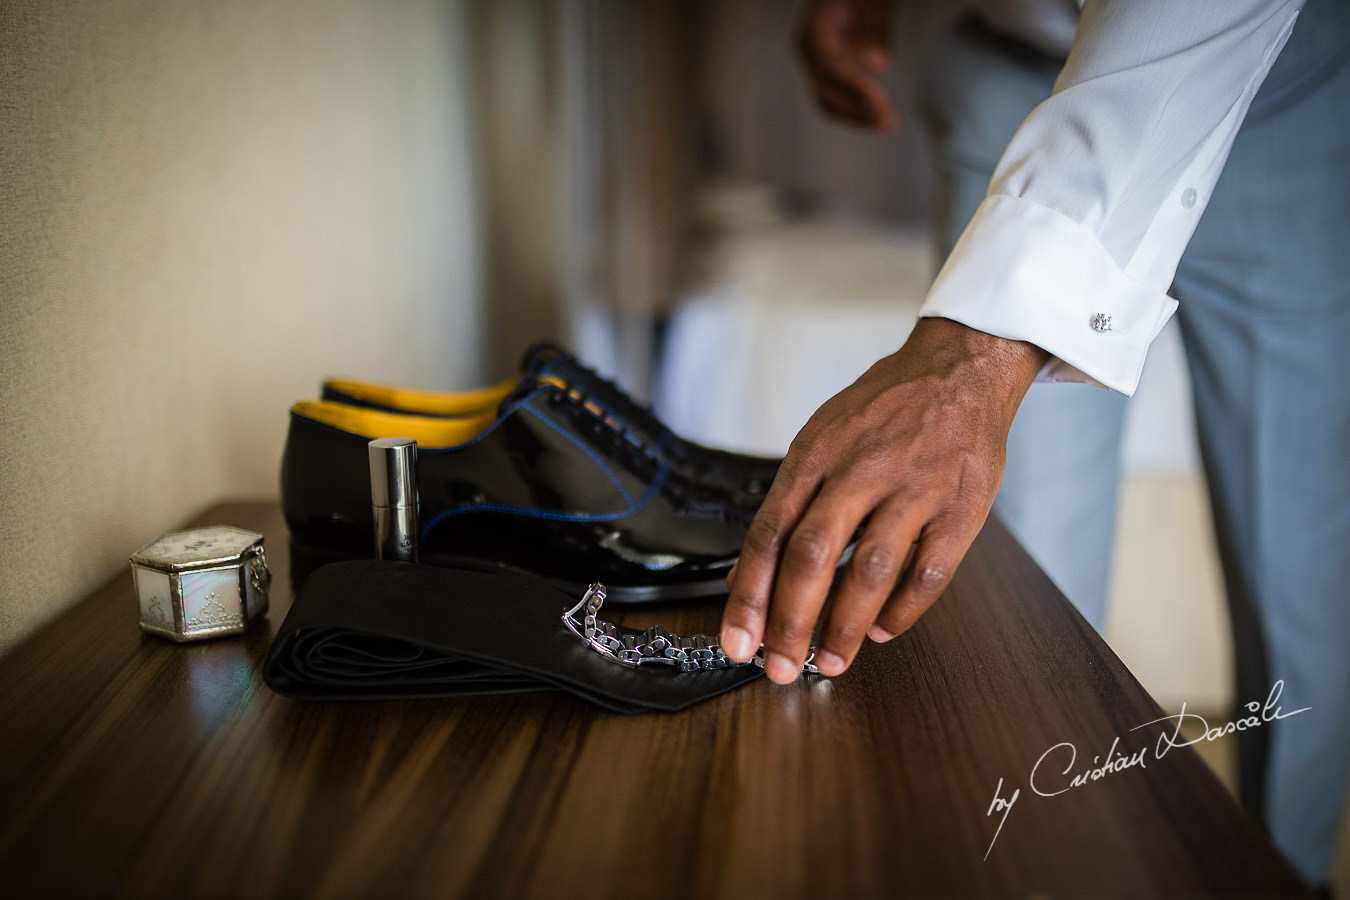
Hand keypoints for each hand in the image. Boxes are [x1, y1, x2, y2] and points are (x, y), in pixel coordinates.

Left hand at [719, 318, 1047, 682]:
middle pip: (812, 555)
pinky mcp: (961, 507)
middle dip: (790, 621)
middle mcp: (860, 471)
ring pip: (870, 569)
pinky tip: (884, 631)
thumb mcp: (821, 439)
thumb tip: (751, 575)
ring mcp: (914, 489)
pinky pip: (930, 571)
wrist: (961, 367)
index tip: (738, 640)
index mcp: (816, 455)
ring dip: (845, 626)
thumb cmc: (885, 408)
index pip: (769, 533)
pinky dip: (904, 609)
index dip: (750, 594)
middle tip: (779, 666)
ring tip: (829, 661)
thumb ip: (790, 505)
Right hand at [796, 0, 898, 131]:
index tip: (879, 99)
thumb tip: (879, 63)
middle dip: (857, 107)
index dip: (853, 85)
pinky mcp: (831, 67)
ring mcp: (816, 58)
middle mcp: (809, 44)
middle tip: (889, 121)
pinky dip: (858, 108)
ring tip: (887, 124)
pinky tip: (878, 114)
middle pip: (825, 87)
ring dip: (857, 115)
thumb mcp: (878, 2)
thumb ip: (876, 28)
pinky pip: (838, 96)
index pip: (829, 63)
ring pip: (828, 99)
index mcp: (816, 24)